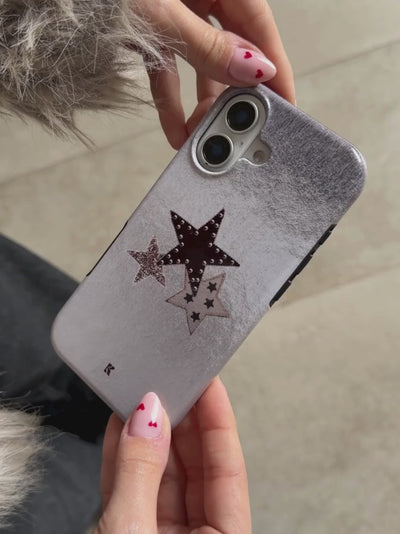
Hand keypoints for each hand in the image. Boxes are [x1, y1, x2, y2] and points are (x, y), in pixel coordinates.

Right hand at [92, 376, 250, 532]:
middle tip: (169, 380)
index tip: (208, 381)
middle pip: (195, 465)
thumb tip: (146, 418)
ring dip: (148, 433)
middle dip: (180, 420)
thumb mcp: (132, 531)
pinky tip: (120, 425)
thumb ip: (140, 473)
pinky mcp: (129, 533)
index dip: (218, 418)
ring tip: (141, 394)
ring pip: (161, 472)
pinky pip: (131, 487)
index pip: (227, 467)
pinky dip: (122, 456)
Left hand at [134, 0, 294, 148]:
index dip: (274, 68)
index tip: (286, 104)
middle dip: (234, 93)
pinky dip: (172, 102)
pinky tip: (177, 132)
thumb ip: (205, 43)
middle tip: (238, 128)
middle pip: (232, 49)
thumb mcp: (161, 10)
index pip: (258, 25)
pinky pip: (169, 71)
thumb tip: (253, 71)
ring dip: (203, 104)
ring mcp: (174, 13)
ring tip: (205, 137)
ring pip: (201, 66)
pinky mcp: (149, 33)